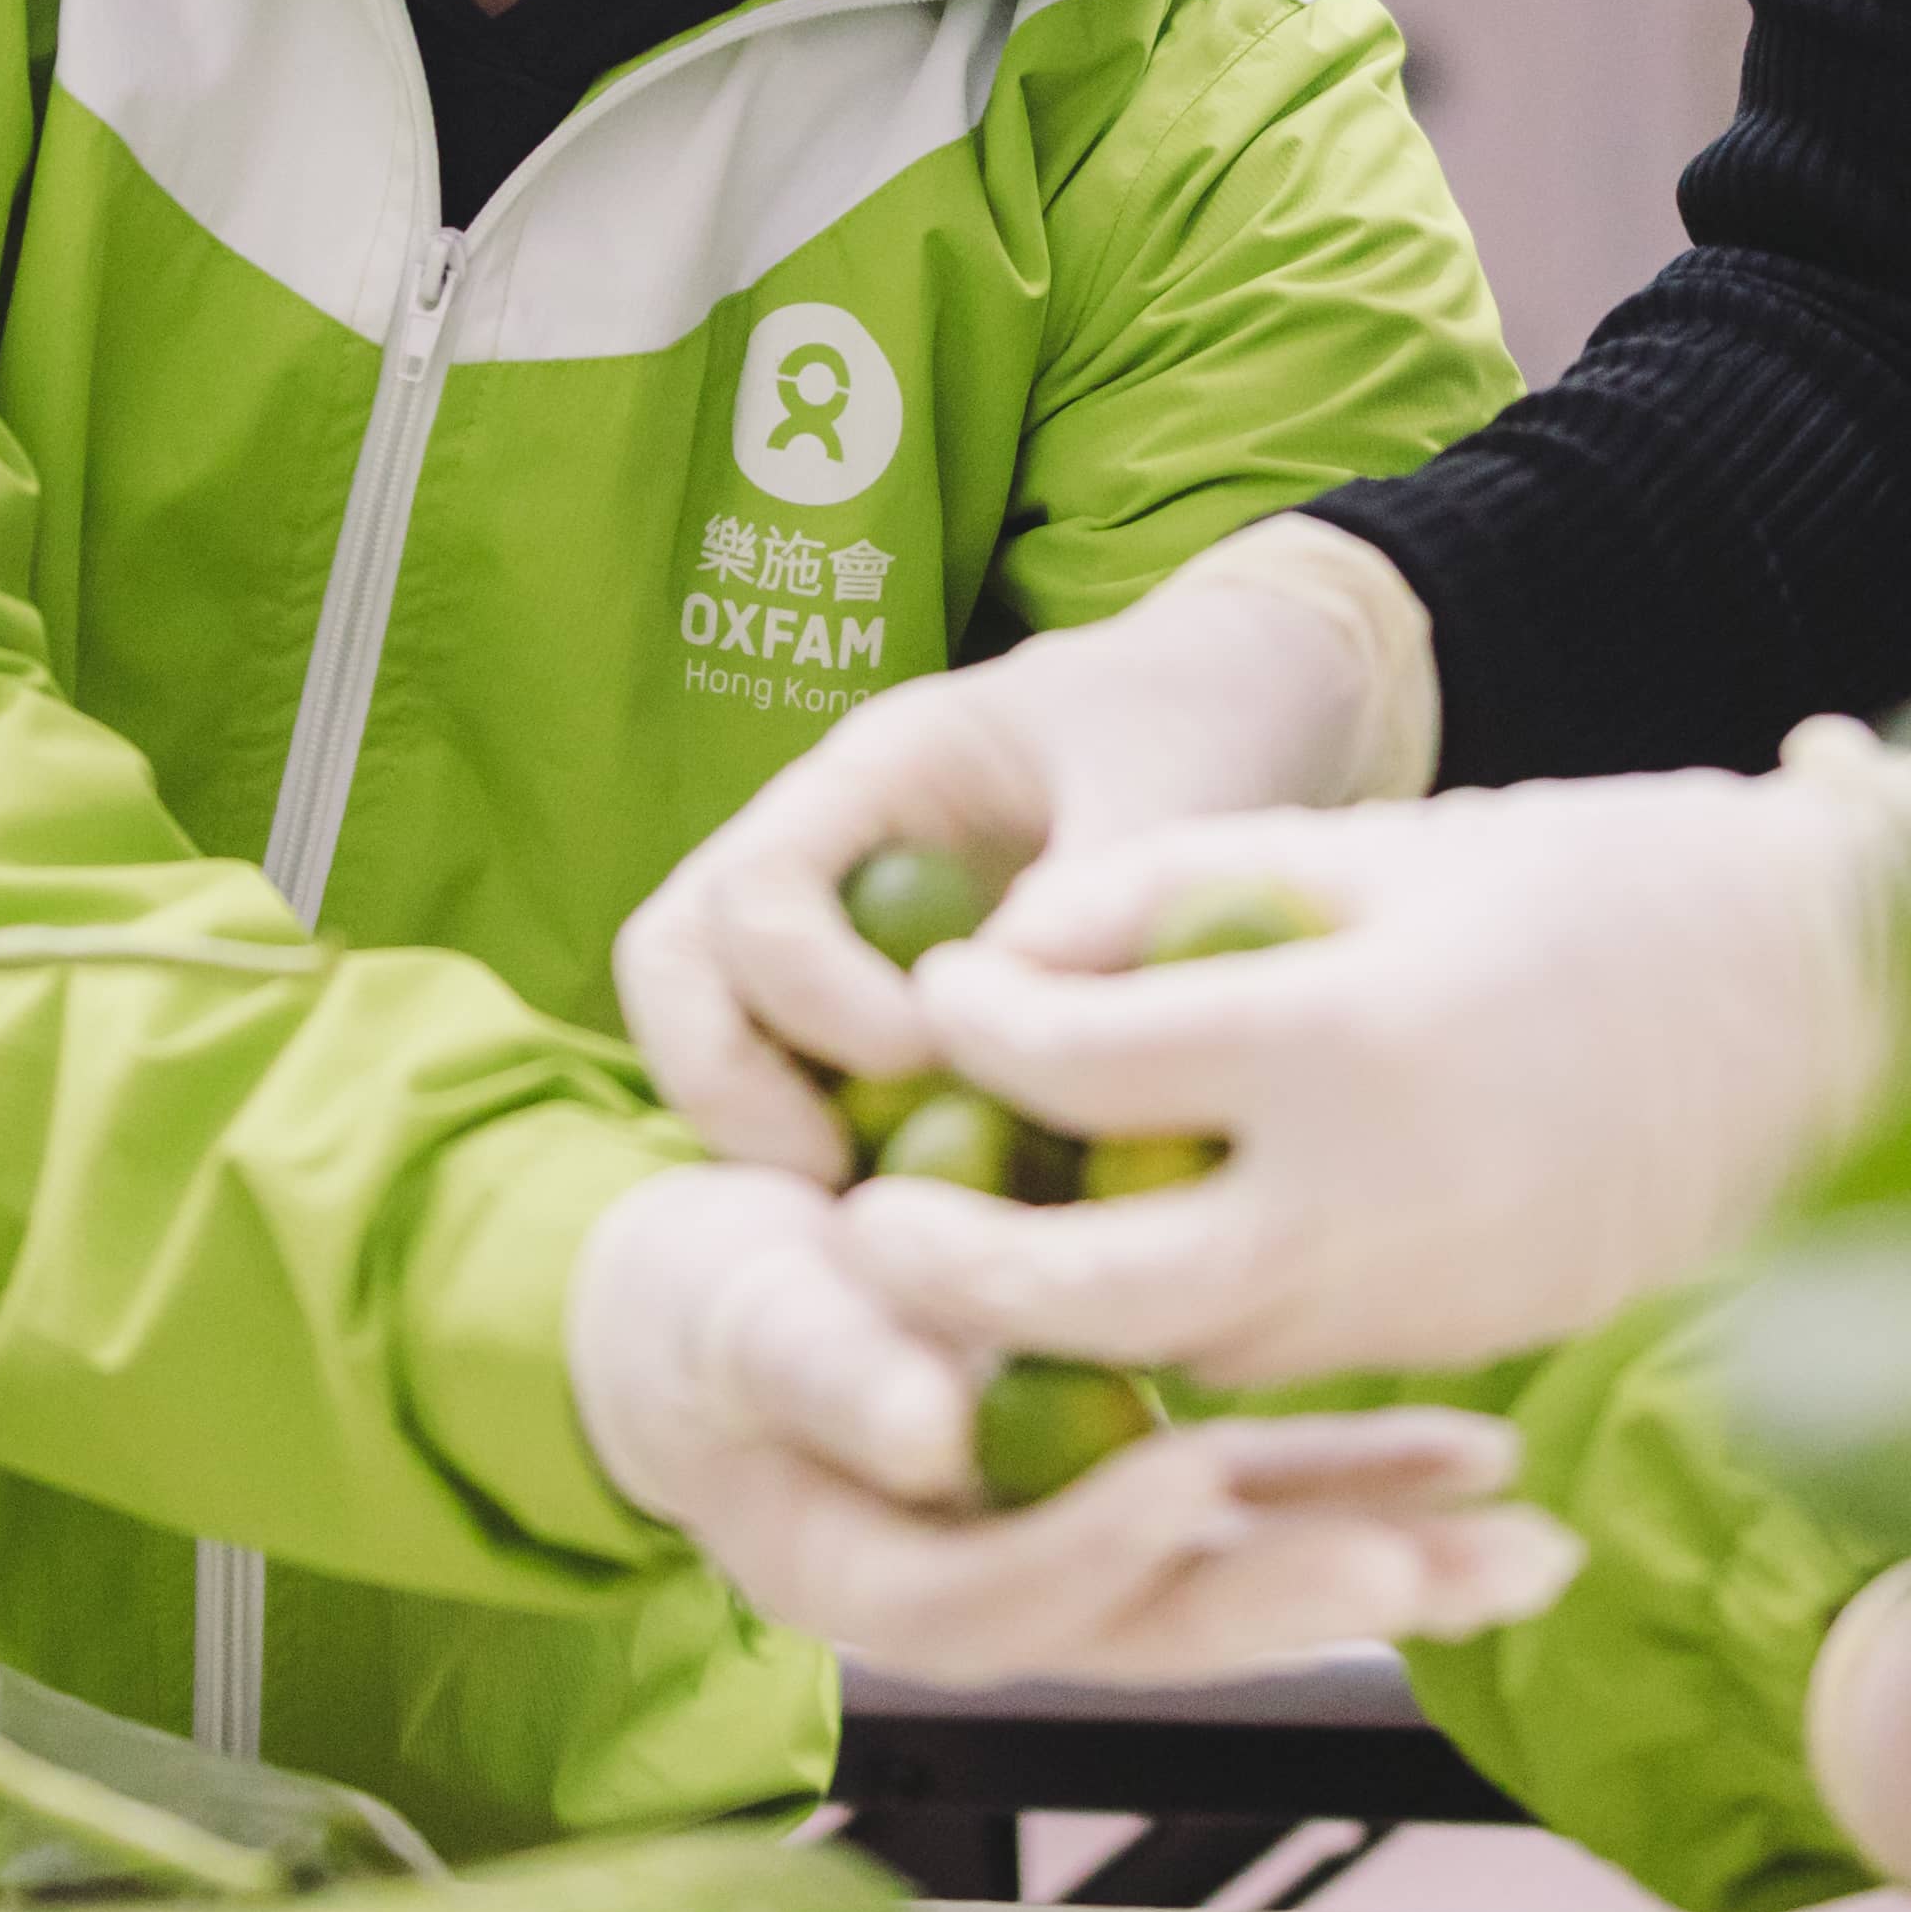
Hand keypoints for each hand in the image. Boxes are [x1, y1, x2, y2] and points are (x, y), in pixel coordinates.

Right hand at [562, 1165, 1573, 1689]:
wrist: (717, 1296)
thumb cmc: (703, 1298)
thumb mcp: (737, 1316)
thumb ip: (824, 1370)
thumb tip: (930, 1438)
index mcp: (870, 1584)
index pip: (995, 1596)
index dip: (1093, 1548)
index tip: (1187, 1474)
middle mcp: (990, 1589)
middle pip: (1152, 1619)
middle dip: (1293, 1592)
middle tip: (1421, 1562)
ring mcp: (1075, 1543)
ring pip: (1236, 1574)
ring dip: (1380, 1558)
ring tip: (1524, 1546)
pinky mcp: (1134, 1479)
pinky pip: (1261, 1496)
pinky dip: (1364, 1480)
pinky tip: (1478, 1461)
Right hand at [613, 519, 1435, 1184]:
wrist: (1235, 694)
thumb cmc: (1199, 717)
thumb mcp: (1169, 784)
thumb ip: (1095, 887)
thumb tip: (1011, 1020)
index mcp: (877, 767)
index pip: (755, 886)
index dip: (810, 992)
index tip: (927, 1055)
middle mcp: (823, 843)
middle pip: (675, 961)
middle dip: (727, 1081)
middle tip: (838, 1181)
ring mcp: (836, 918)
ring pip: (712, 1025)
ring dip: (758, 1125)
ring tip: (875, 1218)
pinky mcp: (876, 992)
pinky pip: (800, 1074)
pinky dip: (834, 1139)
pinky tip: (938, 1210)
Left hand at [835, 762, 1909, 1390]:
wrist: (1830, 1022)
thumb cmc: (1607, 888)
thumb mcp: (1386, 840)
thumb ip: (1183, 888)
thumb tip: (1015, 948)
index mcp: (1341, 1044)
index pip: (1074, 1063)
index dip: (977, 1024)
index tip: (944, 992)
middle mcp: (1362, 1206)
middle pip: (1078, 1291)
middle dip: (946, 1267)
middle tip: (863, 1217)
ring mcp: (1409, 1302)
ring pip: (1163, 1354)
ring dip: (1050, 1320)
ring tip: (969, 1246)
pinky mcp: (1449, 1349)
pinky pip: (1269, 1356)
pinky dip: (1179, 1325)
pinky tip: (1134, 1258)